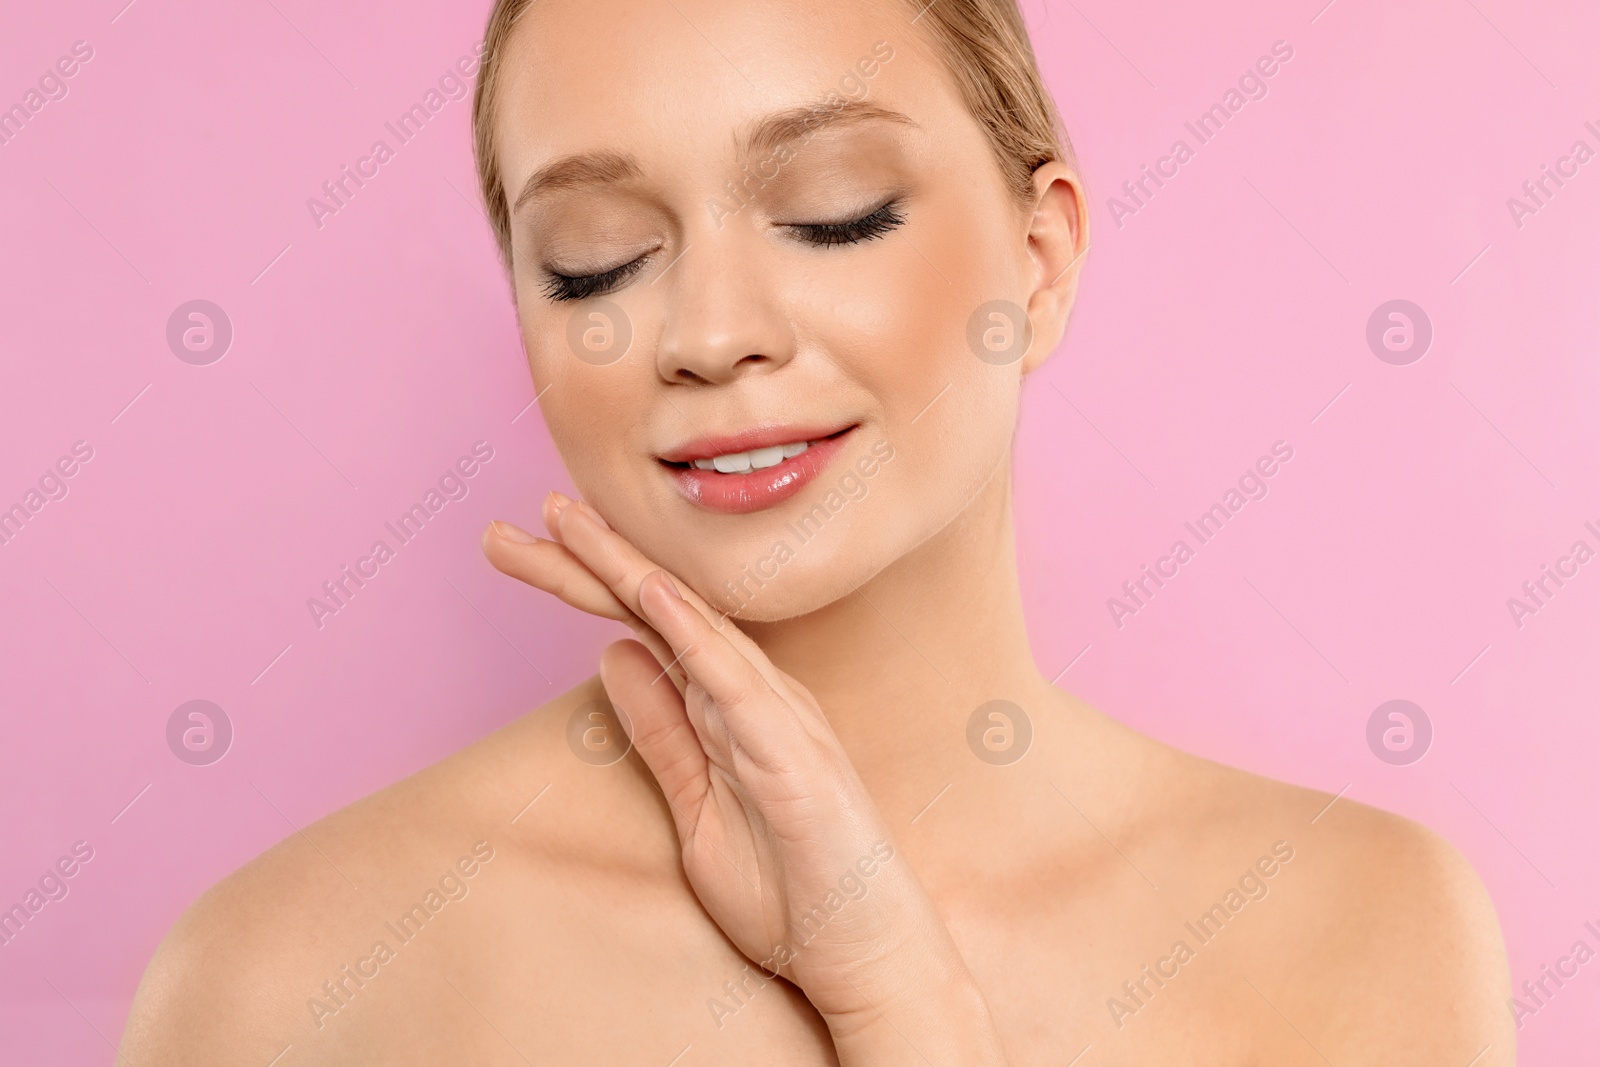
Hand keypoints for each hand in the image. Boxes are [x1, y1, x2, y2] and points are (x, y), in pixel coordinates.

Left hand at [483, 493, 1007, 1064]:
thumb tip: (611, 657)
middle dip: (588, 561)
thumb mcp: (696, 807)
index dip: (588, 583)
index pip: (647, 629)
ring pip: (691, 624)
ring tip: (567, 524)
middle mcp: (753, 694)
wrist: (866, 955)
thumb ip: (661, 731)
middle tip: (513, 524)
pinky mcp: (793, 751)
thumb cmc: (793, 888)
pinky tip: (646, 589)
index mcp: (728, 706)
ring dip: (626, 570)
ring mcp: (776, 717)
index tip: (526, 546)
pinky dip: (689, 630)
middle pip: (659, 610)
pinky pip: (734, 680)